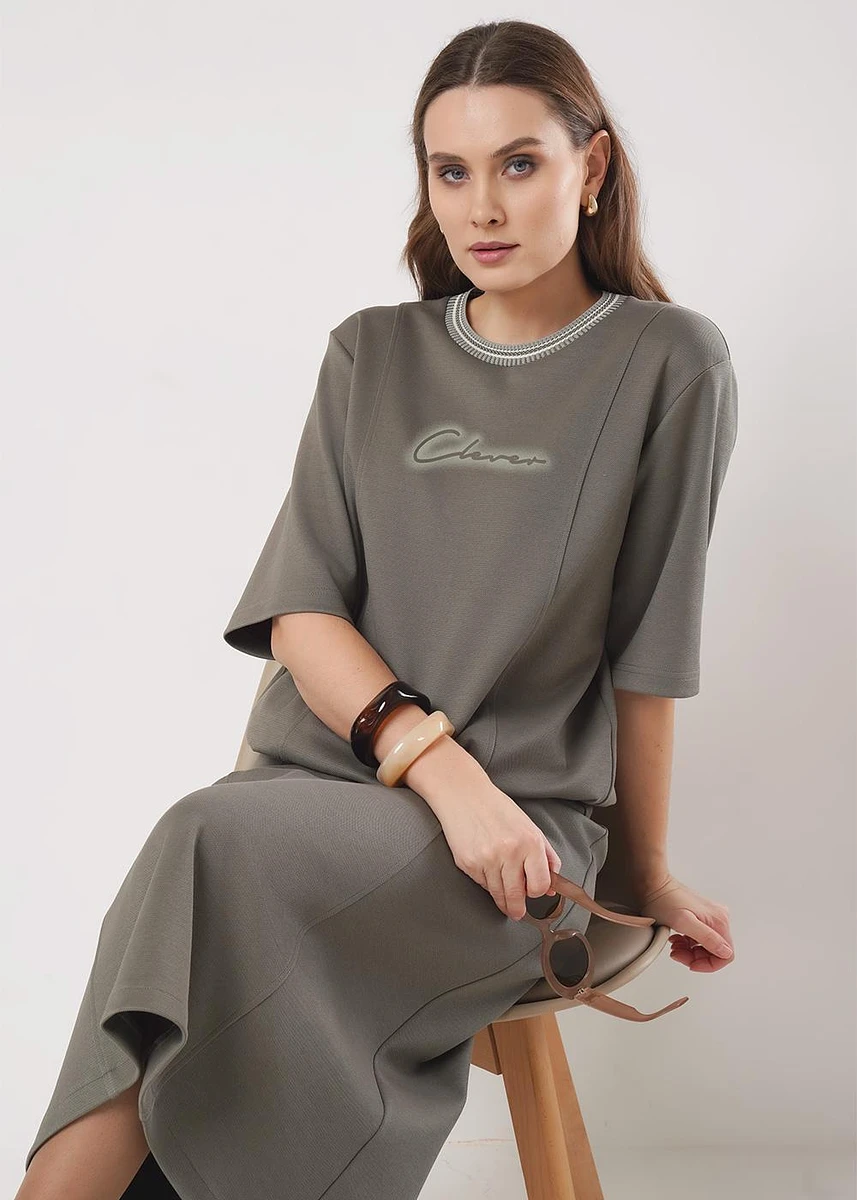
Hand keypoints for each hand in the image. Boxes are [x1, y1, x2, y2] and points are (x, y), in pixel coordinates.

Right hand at [432, 782, 562, 919]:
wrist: (464, 795)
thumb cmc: (497, 809)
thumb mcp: (530, 827)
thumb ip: (546, 856)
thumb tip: (552, 887)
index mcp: (530, 842)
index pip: (540, 885)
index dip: (538, 892)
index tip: (533, 894)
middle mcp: (510, 853)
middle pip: (517, 897)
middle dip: (517, 910)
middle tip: (517, 912)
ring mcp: (487, 860)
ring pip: (498, 894)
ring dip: (502, 900)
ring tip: (503, 898)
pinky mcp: (469, 864)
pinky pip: (481, 884)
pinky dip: (486, 882)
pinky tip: (486, 869)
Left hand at [638, 874, 734, 971]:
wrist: (653, 883)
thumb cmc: (663, 899)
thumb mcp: (683, 922)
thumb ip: (706, 938)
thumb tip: (725, 952)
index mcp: (719, 921)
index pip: (726, 956)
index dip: (708, 965)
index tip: (691, 964)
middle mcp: (719, 918)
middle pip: (716, 952)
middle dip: (696, 957)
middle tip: (677, 953)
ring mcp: (710, 917)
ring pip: (707, 946)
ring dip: (690, 951)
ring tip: (674, 945)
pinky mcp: (701, 916)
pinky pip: (700, 938)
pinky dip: (688, 943)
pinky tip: (676, 939)